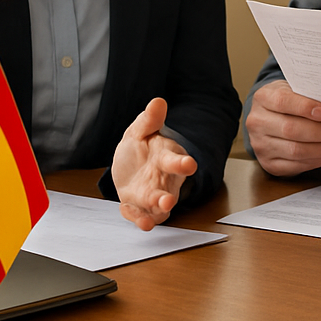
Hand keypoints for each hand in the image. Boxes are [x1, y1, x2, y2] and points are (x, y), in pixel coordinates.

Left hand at [112, 97, 196, 230]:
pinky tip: (136, 220)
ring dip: (154, 213)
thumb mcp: (140, 130)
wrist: (130, 166)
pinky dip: (139, 219)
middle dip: (168, 197)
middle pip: (170, 189)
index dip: (182, 163)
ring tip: (149, 220)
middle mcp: (164, 179)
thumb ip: (149, 120)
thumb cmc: (140, 147)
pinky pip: (142, 215)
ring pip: (158, 207)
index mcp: (167, 157)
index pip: (176, 160)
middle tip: (168, 201)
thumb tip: (157, 101)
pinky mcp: (142, 208)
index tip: (189, 164)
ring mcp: (154, 195)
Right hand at [245, 81, 320, 175]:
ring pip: (295, 151)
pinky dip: (317, 160)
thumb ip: (309, 94)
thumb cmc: (288, 100)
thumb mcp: (293, 89)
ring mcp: (261, 145)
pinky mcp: (268, 163)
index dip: (304, 107)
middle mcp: (258, 122)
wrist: (269, 116)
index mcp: (263, 98)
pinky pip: (295, 165)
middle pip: (292, 130)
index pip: (282, 102)